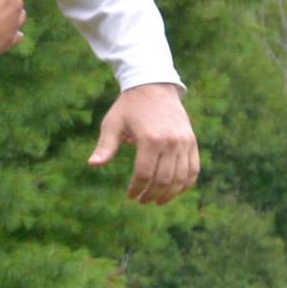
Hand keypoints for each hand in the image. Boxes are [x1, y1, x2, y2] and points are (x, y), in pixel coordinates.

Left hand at [89, 82, 197, 204]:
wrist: (154, 86)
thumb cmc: (129, 107)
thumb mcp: (113, 124)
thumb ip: (105, 146)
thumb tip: (92, 164)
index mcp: (149, 139)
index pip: (144, 173)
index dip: (136, 188)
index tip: (130, 196)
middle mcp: (170, 142)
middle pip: (163, 179)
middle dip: (151, 194)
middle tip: (142, 201)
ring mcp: (184, 142)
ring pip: (180, 177)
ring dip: (169, 193)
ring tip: (157, 200)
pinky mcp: (192, 141)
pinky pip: (194, 168)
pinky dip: (186, 183)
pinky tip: (175, 191)